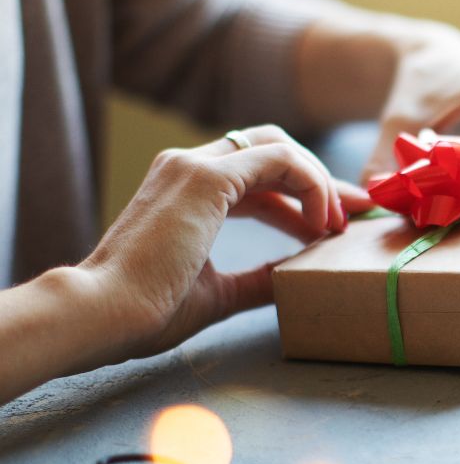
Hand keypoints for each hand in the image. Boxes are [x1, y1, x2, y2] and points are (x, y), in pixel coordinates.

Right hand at [79, 124, 372, 359]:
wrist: (102, 315)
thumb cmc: (148, 310)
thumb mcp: (219, 293)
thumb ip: (258, 280)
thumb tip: (293, 279)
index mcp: (187, 190)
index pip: (260, 177)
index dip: (304, 197)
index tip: (333, 225)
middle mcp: (189, 166)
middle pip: (274, 153)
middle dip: (320, 181)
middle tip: (354, 214)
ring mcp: (194, 165)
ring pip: (279, 148)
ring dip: (320, 183)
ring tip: (340, 225)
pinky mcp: (205, 177)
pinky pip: (279, 160)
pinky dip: (310, 184)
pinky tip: (320, 223)